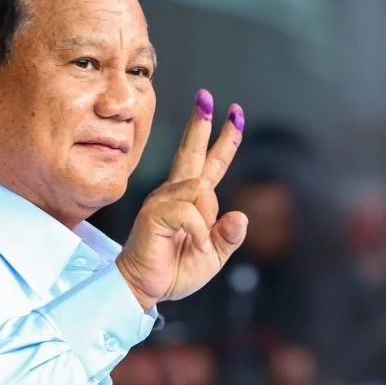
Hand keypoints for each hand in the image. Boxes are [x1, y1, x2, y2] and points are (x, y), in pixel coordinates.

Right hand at [117, 89, 247, 309]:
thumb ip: (227, 236)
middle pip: (192, 151)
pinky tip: (189, 245)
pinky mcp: (154, 212)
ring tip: (193, 244)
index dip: (225, 140)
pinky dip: (197, 232)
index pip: (210, 163)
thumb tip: (241, 215)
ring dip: (206, 221)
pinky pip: (190, 212)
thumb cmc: (174, 271)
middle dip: (202, 123)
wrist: (144, 288)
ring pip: (201, 190)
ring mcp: (162, 200)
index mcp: (190, 200)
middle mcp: (174, 193)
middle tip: (207, 96)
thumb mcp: (212, 256)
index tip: (234, 114)